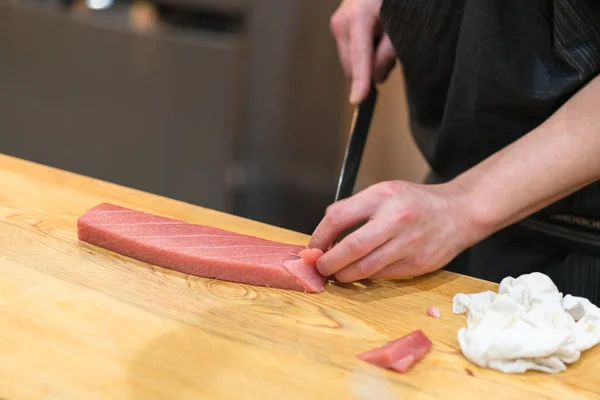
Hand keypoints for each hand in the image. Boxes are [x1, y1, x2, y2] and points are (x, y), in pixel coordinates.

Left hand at [308, 181, 481, 281]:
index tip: (314, 246)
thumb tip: (326, 234)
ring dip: (345, 274)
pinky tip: (361, 272)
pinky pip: (382, 276)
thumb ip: (356, 208)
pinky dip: (367, 277)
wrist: (459, 212)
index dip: (319, 236)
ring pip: (365, 269)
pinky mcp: (417, 265)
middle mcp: (395, 219)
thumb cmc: (416, 202)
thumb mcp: (385, 191)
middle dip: (329, 262)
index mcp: (382, 196)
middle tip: (321, 266)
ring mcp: (408, 244)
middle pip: (350, 248)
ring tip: (337, 272)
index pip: (338, 217)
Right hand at [330, 0, 396, 103]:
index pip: (359, 59)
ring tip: (384, 37)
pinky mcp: (339, 26)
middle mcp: (342, 22)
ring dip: (367, 61)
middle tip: (391, 53)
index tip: (358, 100)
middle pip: (351, 65)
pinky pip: (351, 51)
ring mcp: (338, 23)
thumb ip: (389, 53)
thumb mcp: (401, 22)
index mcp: (358, 18)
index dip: (360, 82)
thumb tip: (376, 78)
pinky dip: (364, 52)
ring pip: (350, 61)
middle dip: (369, 69)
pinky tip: (376, 35)